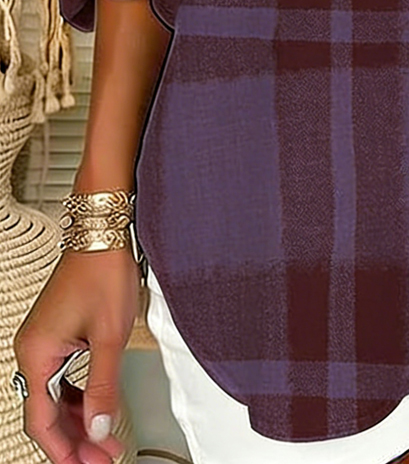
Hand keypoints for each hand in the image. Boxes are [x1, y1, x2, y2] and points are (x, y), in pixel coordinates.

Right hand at [12, 247, 136, 462]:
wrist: (104, 234)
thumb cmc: (103, 273)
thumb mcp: (109, 336)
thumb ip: (104, 387)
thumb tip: (102, 428)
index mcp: (36, 354)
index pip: (41, 420)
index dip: (64, 450)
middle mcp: (33, 350)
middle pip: (46, 412)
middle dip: (75, 439)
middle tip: (103, 457)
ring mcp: (44, 343)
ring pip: (55, 397)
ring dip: (79, 420)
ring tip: (105, 439)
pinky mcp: (57, 335)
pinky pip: (62, 379)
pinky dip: (79, 397)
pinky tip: (97, 409)